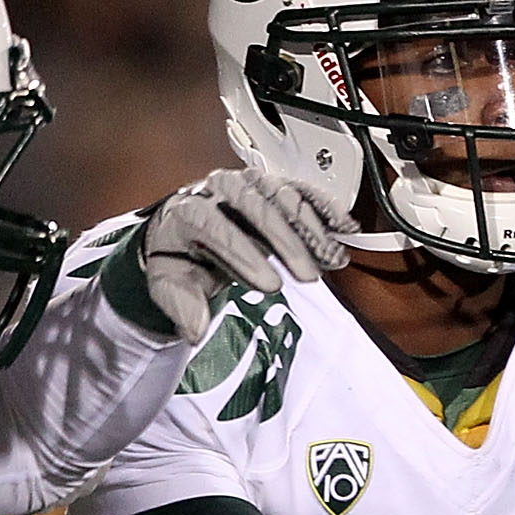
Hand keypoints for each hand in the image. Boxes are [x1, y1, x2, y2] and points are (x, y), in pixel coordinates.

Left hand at [135, 167, 352, 338]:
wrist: (185, 233)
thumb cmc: (178, 259)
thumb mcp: (170, 285)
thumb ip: (182, 306)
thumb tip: (196, 331)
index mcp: (188, 210)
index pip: (215, 226)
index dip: (244, 254)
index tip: (271, 284)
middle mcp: (218, 189)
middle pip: (255, 207)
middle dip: (286, 242)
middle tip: (308, 276)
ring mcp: (248, 183)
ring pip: (283, 196)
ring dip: (312, 228)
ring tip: (333, 260)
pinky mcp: (270, 185)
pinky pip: (301, 190)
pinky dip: (326, 209)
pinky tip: (345, 229)